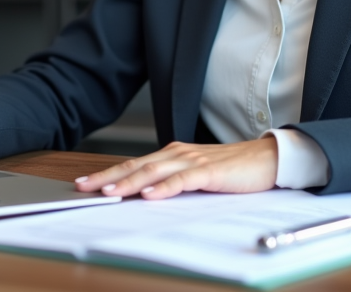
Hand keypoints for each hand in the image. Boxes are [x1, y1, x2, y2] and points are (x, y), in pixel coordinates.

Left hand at [74, 138, 277, 199]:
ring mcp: (193, 161)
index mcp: (173, 154)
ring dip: (130, 183)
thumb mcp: (195, 175)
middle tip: (84, 187)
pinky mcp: (210, 171)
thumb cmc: (232, 169)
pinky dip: (164, 187)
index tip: (85, 184)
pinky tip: (149, 195)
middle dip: (108, 177)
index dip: (109, 174)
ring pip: (154, 171)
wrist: (266, 159)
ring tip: (109, 193)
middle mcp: (178, 154)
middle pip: (137, 166)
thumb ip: (172, 181)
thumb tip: (143, 196)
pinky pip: (182, 180)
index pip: (134, 165)